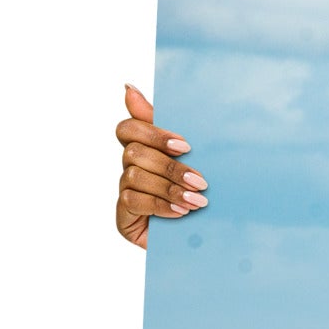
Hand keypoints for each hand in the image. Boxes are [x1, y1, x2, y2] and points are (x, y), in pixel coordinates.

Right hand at [115, 84, 205, 249]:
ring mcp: (125, 192)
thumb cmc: (199, 195)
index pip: (128, 128)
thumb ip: (167, 128)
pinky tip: (181, 213)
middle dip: (170, 167)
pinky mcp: (123, 217)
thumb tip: (128, 87)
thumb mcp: (193, 161)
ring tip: (197, 202)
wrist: (204, 241)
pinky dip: (160, 205)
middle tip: (201, 181)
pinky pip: (133, 201)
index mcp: (144, 150)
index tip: (185, 146)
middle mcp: (130, 168)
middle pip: (134, 152)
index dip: (153, 133)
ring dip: (170, 188)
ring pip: (134, 176)